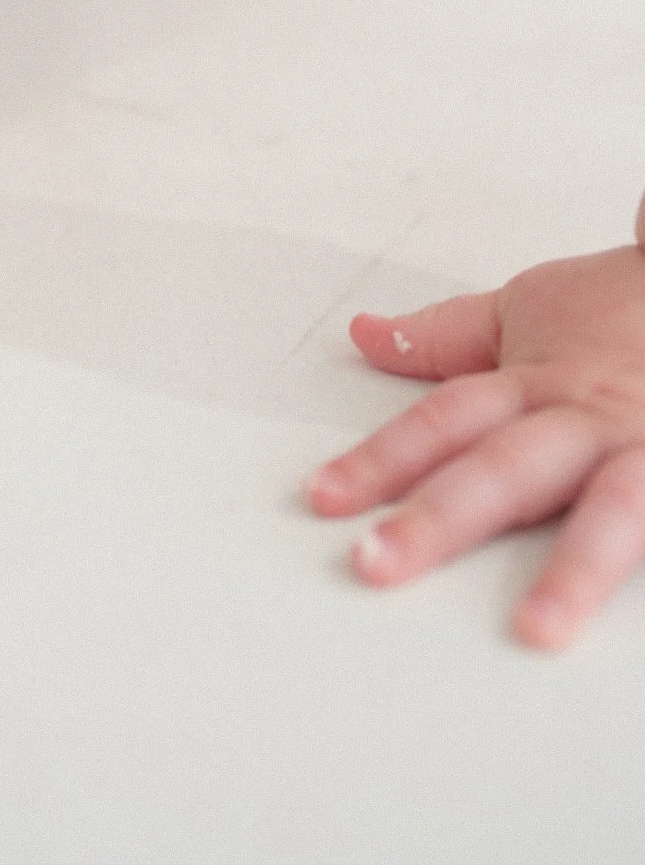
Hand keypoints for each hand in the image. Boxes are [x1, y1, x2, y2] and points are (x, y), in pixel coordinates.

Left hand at [309, 246, 644, 648]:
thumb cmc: (621, 307)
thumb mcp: (526, 309)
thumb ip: (444, 335)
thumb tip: (364, 334)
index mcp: (537, 381)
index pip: (446, 420)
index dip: (382, 457)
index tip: (324, 499)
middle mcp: (586, 419)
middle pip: (505, 470)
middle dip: (439, 519)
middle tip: (376, 564)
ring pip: (611, 510)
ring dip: (572, 570)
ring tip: (537, 630)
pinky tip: (636, 626)